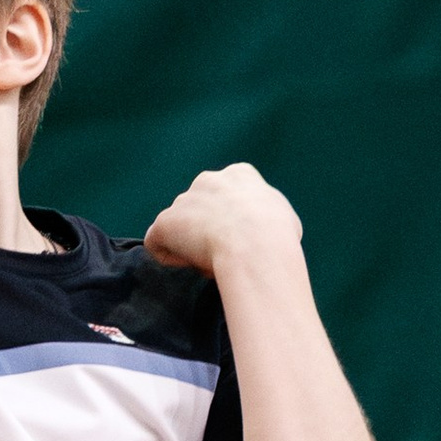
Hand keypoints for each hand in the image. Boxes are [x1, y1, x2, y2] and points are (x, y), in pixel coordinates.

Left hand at [143, 161, 302, 278]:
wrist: (255, 246)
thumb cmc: (277, 237)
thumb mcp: (283, 217)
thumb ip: (264, 216)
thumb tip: (263, 226)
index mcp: (239, 175)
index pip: (227, 195)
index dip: (230, 220)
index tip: (238, 239)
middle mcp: (207, 180)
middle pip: (200, 209)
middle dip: (207, 231)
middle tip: (224, 254)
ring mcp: (183, 201)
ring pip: (179, 226)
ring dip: (189, 245)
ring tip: (211, 263)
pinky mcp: (165, 222)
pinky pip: (157, 242)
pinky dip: (168, 256)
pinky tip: (187, 265)